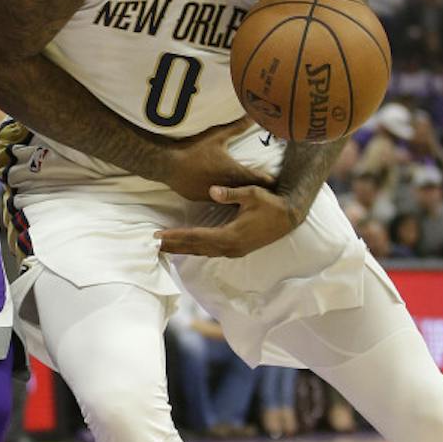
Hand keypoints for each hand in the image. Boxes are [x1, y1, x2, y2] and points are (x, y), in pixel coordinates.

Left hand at [156, 184, 297, 257]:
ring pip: (202, 251)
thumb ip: (231, 193)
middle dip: (174, 245)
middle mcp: (230, 247)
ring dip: (183, 248)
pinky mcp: (237, 249)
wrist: (289, 218)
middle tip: (153, 244)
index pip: (196, 237)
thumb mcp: (252, 194)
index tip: (159, 236)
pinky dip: (195, 248)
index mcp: (230, 236)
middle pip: (195, 248)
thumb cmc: (270, 204)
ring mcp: (234, 250)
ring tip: (165, 246)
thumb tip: (212, 191)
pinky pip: (210, 251)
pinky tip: (187, 246)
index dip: (177, 236)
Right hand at [160, 118, 273, 202]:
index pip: (261, 180)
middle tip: (270, 189)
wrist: (169, 165)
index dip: (271, 181)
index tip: (279, 181)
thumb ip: (237, 127)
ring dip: (243, 197)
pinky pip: (220, 201)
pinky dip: (226, 198)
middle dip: (259, 190)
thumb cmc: (194, 149)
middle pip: (251, 193)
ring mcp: (217, 196)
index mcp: (235, 172)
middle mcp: (229, 187)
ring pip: (236, 200)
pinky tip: (228, 197)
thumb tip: (252, 115)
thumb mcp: (217, 136)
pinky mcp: (204, 200)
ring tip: (251, 195)